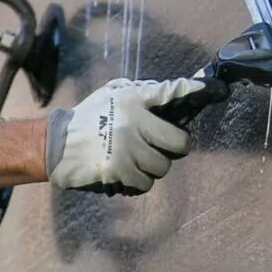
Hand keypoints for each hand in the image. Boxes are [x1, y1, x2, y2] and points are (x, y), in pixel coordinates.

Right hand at [45, 78, 203, 193]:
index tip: (216, 89)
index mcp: (132, 100)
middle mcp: (133, 123)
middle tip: (162, 146)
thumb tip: (173, 92)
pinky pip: (146, 183)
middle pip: (179, 142)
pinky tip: (125, 172)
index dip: (197, 90)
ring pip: (163, 166)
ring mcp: (127, 149)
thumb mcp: (111, 95)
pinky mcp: (120, 171)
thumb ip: (140, 94)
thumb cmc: (87, 118)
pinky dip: (138, 181)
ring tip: (135, 160)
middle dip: (174, 146)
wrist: (55, 145)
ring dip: (153, 165)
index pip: (171, 92)